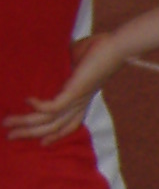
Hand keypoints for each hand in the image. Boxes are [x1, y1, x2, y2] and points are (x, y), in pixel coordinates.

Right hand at [4, 32, 125, 143]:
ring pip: (48, 120)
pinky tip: (26, 101)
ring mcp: (77, 99)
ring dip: (26, 123)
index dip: (53, 135)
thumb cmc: (97, 51)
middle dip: (29, 133)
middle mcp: (79, 104)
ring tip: (7, 122)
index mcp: (80, 100)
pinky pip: (54, 106)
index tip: (40, 142)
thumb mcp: (73, 62)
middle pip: (52, 127)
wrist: (116, 46)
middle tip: (9, 136)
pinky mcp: (75, 92)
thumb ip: (60, 67)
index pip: (66, 125)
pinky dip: (39, 106)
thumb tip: (45, 60)